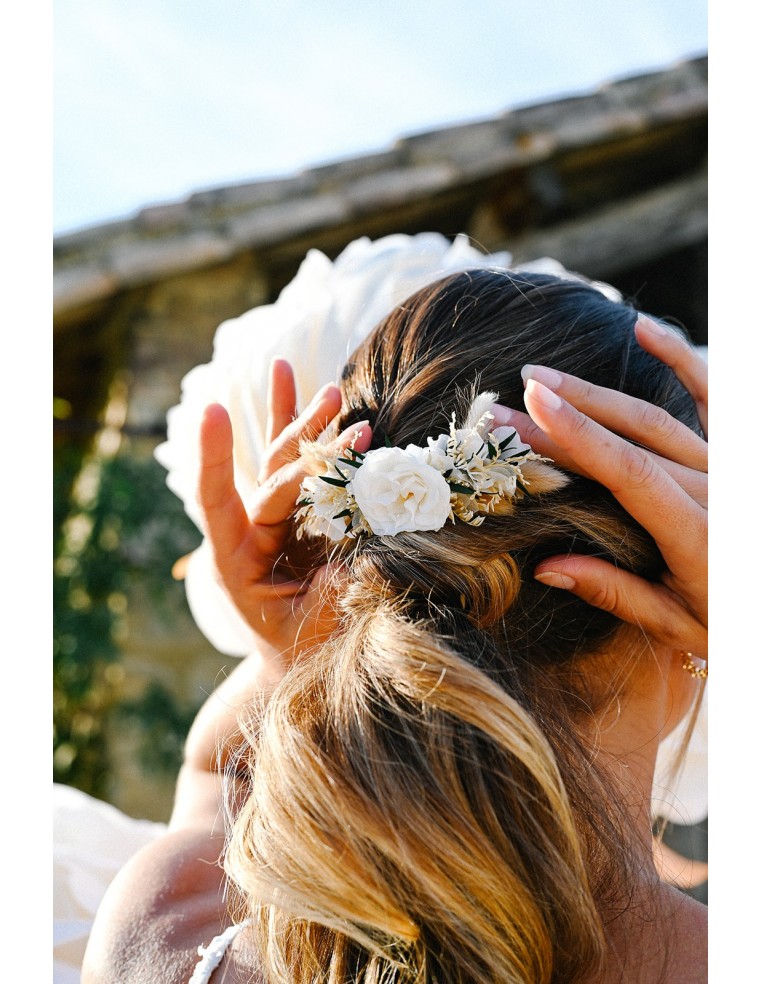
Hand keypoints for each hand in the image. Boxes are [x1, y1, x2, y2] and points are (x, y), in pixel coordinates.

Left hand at [197, 358, 370, 664]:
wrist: (298, 656)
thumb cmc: (305, 647)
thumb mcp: (316, 625)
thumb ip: (333, 588)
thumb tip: (360, 544)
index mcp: (234, 560)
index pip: (222, 502)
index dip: (217, 459)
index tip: (215, 411)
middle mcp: (247, 530)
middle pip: (268, 472)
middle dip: (302, 439)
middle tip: (335, 405)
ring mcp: (269, 516)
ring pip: (281, 458)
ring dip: (304, 421)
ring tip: (329, 391)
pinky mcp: (292, 509)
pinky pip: (290, 458)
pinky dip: (290, 418)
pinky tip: (284, 374)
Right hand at [491, 317, 707, 659]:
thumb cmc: (737, 621)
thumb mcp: (681, 623)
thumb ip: (617, 593)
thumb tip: (546, 569)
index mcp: (698, 532)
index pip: (626, 472)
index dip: (577, 436)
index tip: (530, 408)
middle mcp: (714, 486)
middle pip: (627, 437)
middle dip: (562, 415)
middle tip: (506, 401)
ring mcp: (727, 462)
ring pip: (654, 414)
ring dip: (594, 393)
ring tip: (540, 376)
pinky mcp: (734, 449)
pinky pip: (711, 393)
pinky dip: (680, 358)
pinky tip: (644, 330)